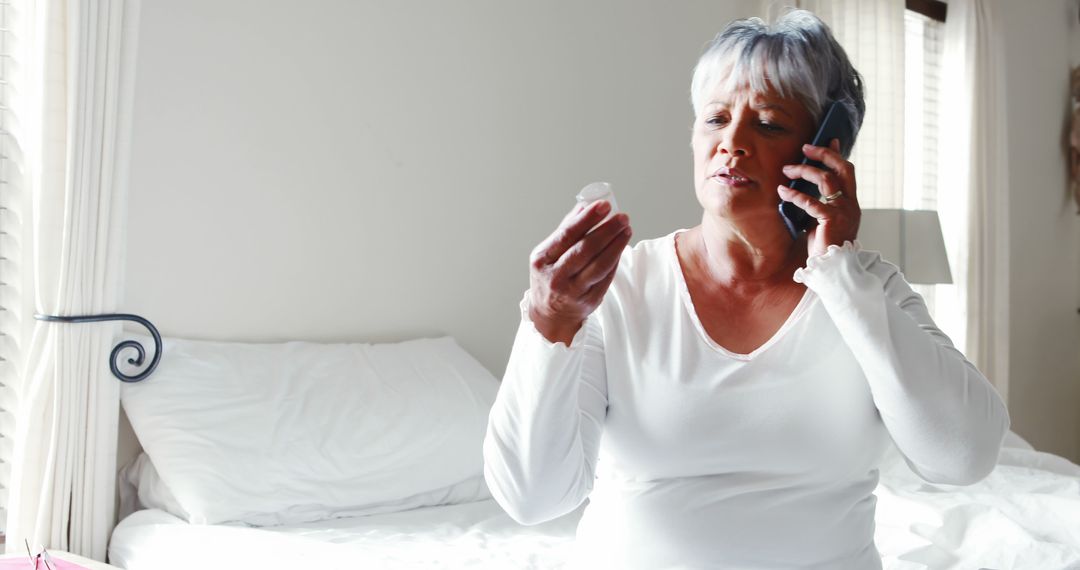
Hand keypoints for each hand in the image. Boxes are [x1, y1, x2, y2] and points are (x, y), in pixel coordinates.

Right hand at [528, 200, 631, 344]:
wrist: (549, 314)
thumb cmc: (550, 276)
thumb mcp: (548, 253)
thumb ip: (566, 229)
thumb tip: (585, 205)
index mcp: (542, 259)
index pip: (567, 235)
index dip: (588, 219)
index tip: (604, 205)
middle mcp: (556, 277)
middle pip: (586, 250)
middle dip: (607, 230)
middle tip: (622, 217)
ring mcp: (572, 292)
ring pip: (600, 265)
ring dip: (616, 245)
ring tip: (626, 230)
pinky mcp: (589, 301)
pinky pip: (606, 277)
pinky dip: (615, 260)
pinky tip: (621, 247)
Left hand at [776, 139, 860, 257]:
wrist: (832, 270)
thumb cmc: (824, 247)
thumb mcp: (822, 221)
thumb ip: (818, 204)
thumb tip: (803, 190)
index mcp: (851, 203)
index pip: (847, 171)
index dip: (837, 154)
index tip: (828, 139)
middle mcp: (851, 204)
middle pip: (842, 168)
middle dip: (824, 154)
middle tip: (805, 148)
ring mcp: (844, 211)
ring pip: (826, 179)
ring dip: (804, 171)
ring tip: (787, 170)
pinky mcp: (832, 220)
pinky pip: (811, 201)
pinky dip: (795, 194)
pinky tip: (782, 191)